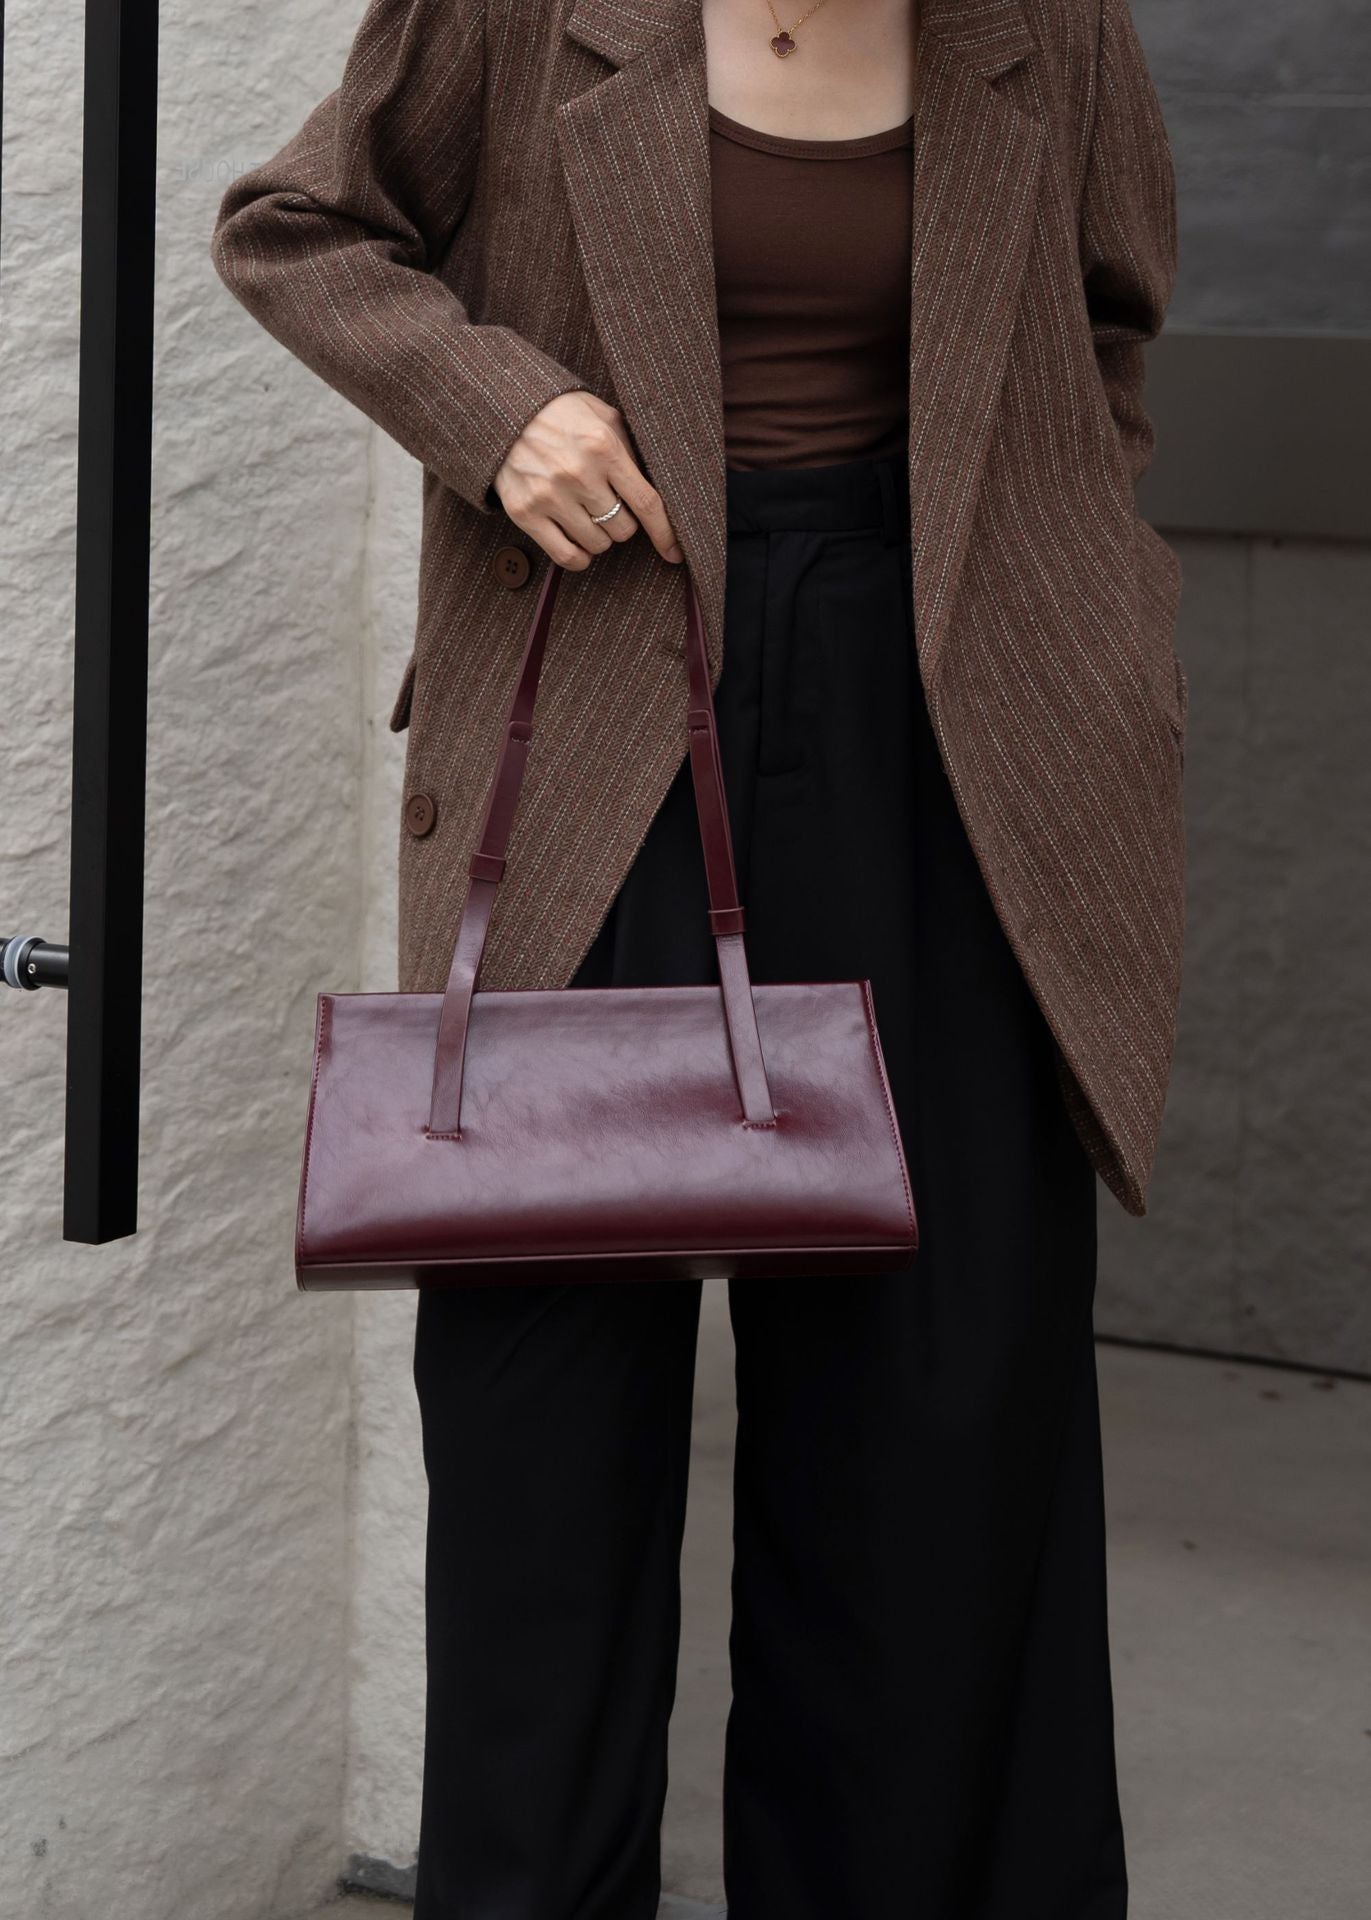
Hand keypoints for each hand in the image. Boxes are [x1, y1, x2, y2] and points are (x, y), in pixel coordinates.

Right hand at [492, 391, 684, 570]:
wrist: (501, 408)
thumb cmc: (559, 412)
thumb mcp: (601, 416)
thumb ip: (629, 449)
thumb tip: (659, 486)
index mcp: (603, 447)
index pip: (646, 502)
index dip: (664, 532)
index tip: (674, 552)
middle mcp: (578, 473)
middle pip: (622, 529)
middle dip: (622, 523)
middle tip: (608, 506)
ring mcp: (550, 495)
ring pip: (597, 544)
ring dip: (599, 537)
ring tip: (587, 515)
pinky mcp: (525, 512)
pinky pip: (566, 556)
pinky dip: (579, 557)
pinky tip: (579, 544)